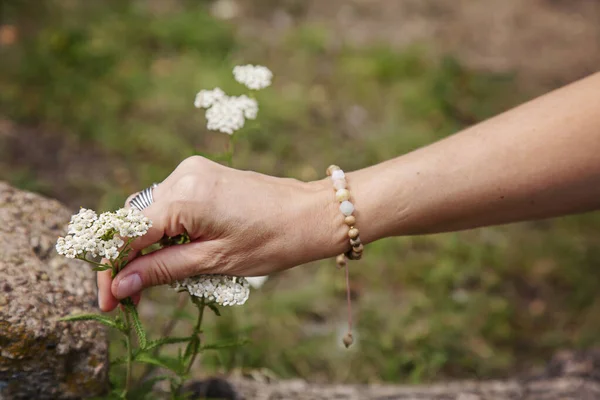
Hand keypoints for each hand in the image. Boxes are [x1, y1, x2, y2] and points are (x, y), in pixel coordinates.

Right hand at [97, 156, 346, 310]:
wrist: (310, 214)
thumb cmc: (271, 240)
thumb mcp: (214, 262)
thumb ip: (162, 270)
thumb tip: (120, 286)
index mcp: (183, 196)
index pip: (127, 234)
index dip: (112, 270)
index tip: (109, 303)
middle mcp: (181, 175)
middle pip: (132, 220)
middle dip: (125, 259)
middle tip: (127, 299)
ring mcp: (191, 170)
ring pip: (148, 212)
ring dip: (143, 246)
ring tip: (150, 281)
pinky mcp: (201, 174)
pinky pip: (168, 203)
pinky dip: (163, 230)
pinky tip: (170, 254)